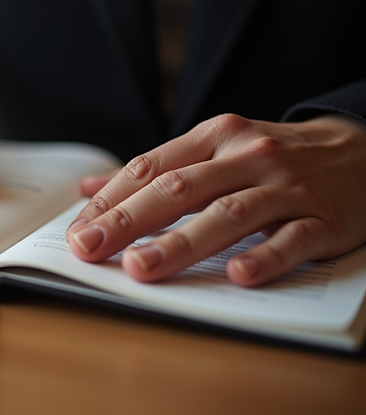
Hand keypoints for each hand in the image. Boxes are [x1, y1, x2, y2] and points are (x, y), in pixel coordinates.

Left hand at [66, 113, 365, 286]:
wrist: (363, 152)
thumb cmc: (272, 159)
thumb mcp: (215, 149)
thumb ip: (155, 170)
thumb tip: (88, 191)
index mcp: (214, 137)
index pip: (150, 168)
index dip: (110, 201)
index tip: (77, 232)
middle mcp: (247, 156)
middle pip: (179, 189)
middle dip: (128, 221)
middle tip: (90, 249)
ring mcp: (286, 187)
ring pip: (228, 214)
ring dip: (181, 243)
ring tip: (142, 268)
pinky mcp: (324, 218)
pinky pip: (291, 239)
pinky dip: (264, 257)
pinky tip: (236, 276)